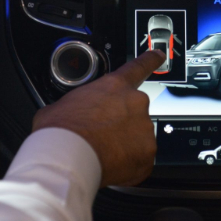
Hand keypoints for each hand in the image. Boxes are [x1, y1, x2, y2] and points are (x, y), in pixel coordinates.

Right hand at [32, 49, 164, 187]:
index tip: (159, 55)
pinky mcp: (148, 153)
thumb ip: (79, 104)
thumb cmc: (60, 130)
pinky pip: (141, 159)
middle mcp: (136, 103)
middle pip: (134, 112)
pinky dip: (129, 164)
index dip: (150, 60)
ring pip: (138, 137)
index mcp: (115, 86)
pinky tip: (110, 165)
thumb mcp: (61, 105)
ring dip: (125, 145)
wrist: (67, 158)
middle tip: (102, 136)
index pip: (139, 66)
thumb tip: (73, 114)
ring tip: (102, 153)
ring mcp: (144, 128)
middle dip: (122, 124)